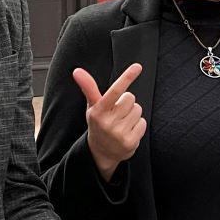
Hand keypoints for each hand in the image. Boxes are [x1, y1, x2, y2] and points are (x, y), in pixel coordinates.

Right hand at [74, 64, 145, 181]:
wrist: (101, 152)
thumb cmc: (98, 123)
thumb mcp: (92, 106)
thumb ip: (88, 87)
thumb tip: (77, 70)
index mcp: (98, 111)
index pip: (114, 91)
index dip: (126, 78)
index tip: (137, 67)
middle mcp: (108, 123)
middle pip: (130, 98)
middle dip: (126, 102)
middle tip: (117, 112)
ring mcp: (119, 133)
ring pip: (138, 110)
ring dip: (133, 113)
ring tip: (122, 122)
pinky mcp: (130, 142)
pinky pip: (143, 122)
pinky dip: (138, 125)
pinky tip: (128, 131)